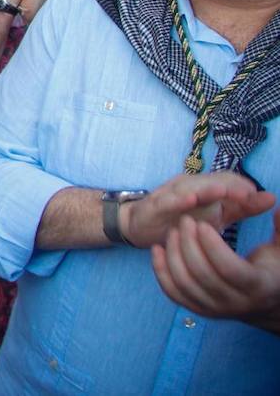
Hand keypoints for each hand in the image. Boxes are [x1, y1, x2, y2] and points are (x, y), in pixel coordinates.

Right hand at [120, 172, 274, 248]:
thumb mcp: (215, 216)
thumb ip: (241, 208)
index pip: (228, 180)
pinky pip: (168, 200)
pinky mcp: (155, 205)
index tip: (261, 198)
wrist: (139, 226)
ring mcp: (171, 194)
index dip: (243, 187)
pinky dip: (179, 199)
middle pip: (212, 180)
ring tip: (224, 191)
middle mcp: (189, 186)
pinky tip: (191, 200)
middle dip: (231, 186)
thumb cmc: (180, 219)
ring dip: (208, 188)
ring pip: (192, 186)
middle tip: (248, 194)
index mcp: (205, 188)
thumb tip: (271, 197)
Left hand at [152, 211, 279, 332]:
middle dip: (189, 244)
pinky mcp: (198, 309)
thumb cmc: (273, 269)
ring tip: (173, 231)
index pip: (229, 268)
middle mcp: (235, 302)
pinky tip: (158, 249)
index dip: (212, 245)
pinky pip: (173, 293)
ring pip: (184, 284)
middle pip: (203, 274)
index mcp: (257, 286)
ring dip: (173, 254)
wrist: (264, 302)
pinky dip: (161, 271)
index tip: (201, 223)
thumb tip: (279, 206)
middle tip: (184, 221)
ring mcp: (214, 309)